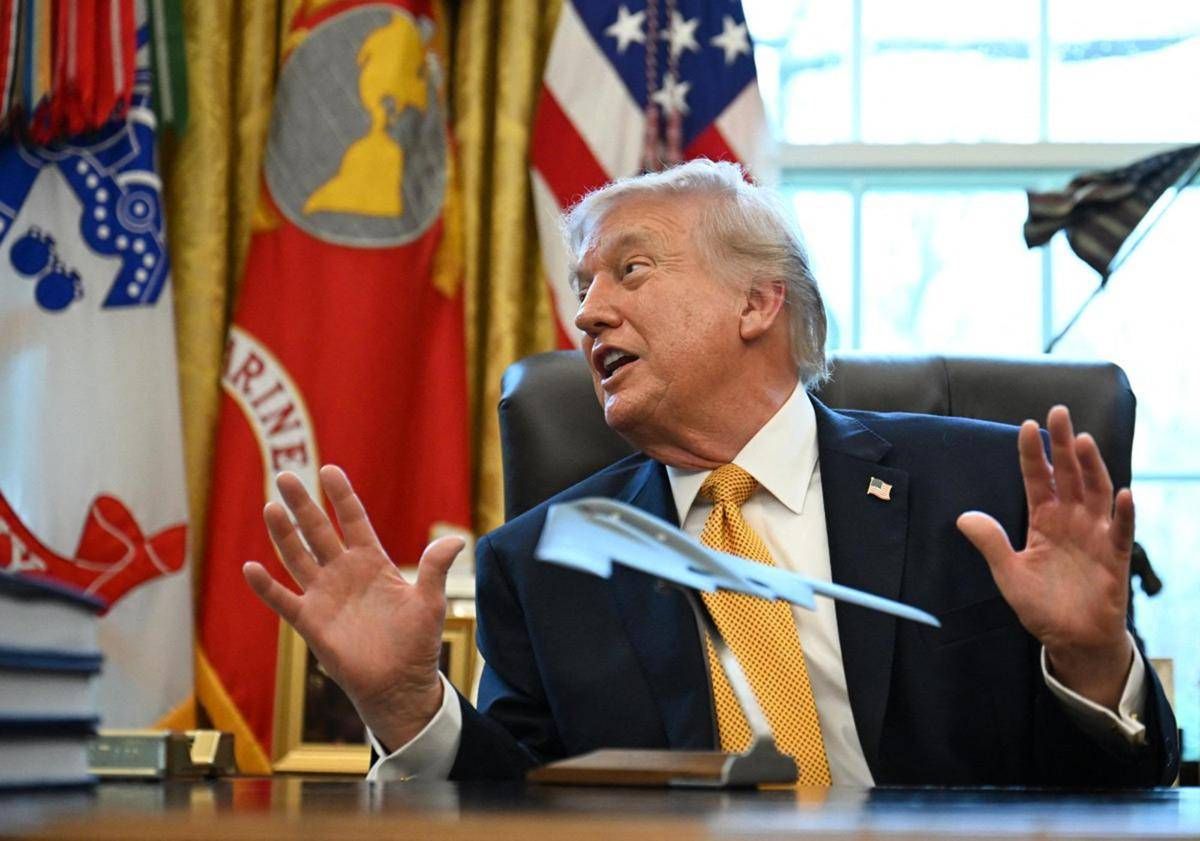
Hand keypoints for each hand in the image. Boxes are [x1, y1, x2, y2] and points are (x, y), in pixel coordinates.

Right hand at [242, 465, 464, 749]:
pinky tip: (250, 567)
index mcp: (373, 562)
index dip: (341, 496)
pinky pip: (284, 600)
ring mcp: (325, 595)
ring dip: (283, 534)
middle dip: (303, 504)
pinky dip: (266, 586)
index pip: (354, 521)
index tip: (329, 470)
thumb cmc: (417, 642)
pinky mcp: (311, 622)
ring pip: (298, 557)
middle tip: (285, 475)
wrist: (399, 684)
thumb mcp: (430, 602)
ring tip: (270, 507)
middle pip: (319, 531)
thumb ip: (435, 569)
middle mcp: (344, 573)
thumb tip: (457, 540)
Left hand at [957, 405, 1133, 710]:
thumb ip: (990, 543)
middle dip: (1063, 444)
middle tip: (1059, 413)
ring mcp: (1094, 536)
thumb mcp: (1008, 573)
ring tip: (1083, 442)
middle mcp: (1071, 521)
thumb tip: (963, 517)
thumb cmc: (1042, 604)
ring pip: (1096, 494)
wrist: (1070, 639)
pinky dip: (1122, 514)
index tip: (1026, 425)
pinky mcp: (1114, 559)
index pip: (1038, 478)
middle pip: (1069, 475)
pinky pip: (1121, 532)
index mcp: (1044, 520)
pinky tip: (1122, 494)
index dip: (1033, 454)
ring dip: (1092, 468)